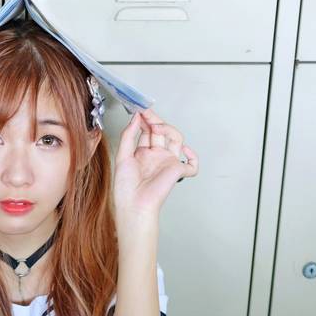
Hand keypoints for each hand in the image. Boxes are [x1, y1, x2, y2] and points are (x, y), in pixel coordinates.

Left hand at [111, 108, 198, 225]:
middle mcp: (156, 156)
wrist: (133, 205)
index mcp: (142, 154)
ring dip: (167, 129)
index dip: (145, 120)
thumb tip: (135, 117)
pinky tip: (186, 151)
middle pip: (162, 131)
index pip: (147, 131)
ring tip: (156, 127)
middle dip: (155, 120)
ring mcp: (167, 162)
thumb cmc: (126, 188)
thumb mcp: (122, 156)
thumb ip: (128, 135)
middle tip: (147, 113)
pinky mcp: (177, 171)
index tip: (139, 110)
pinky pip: (191, 165)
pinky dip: (193, 158)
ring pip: (176, 139)